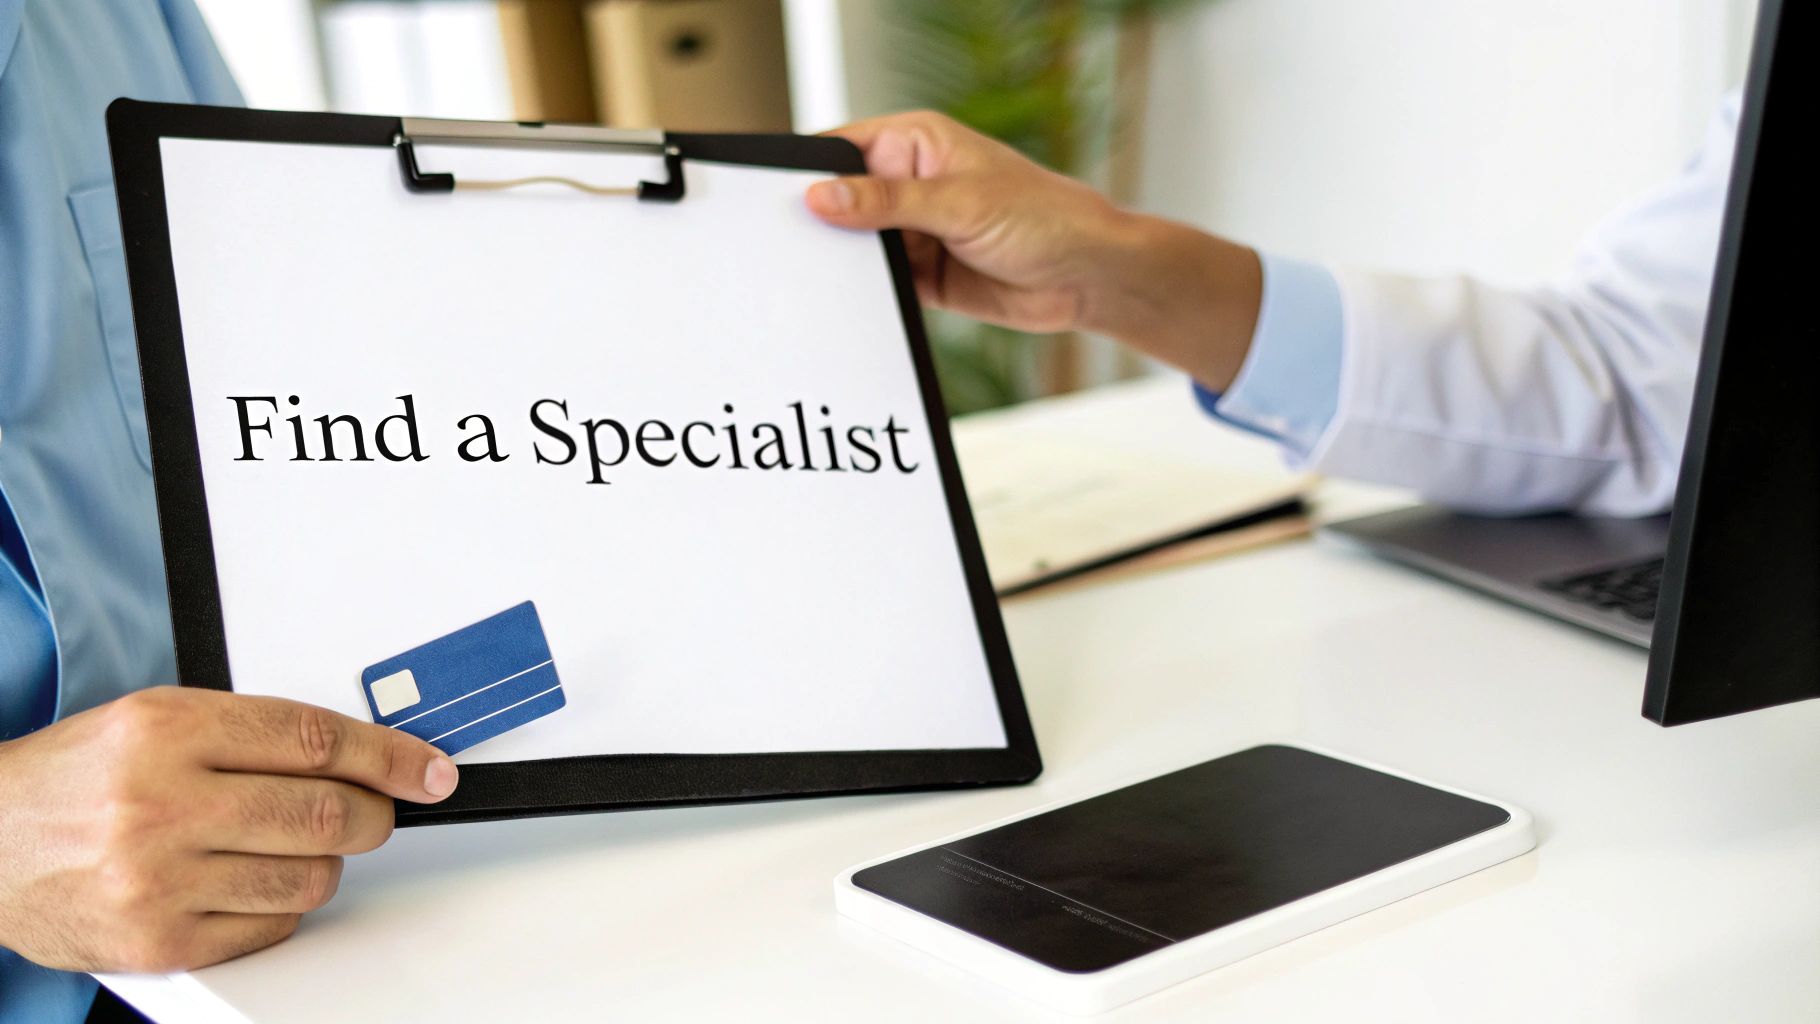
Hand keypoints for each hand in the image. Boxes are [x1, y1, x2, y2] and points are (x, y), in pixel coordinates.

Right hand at [0, 686, 458, 972]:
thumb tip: (365, 755)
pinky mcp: (158, 942)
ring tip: (291, 844)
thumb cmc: (80, 778)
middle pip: (327, 813)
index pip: (316, 740)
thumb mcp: (157, 720)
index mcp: (167, 731)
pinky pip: (273, 926)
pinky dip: (282, 905)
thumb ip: (256, 733)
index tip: (430, 770)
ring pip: (312, 877)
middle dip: (373, 813)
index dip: (390, 756)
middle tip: (373, 811)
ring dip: (326, 862)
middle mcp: (161, 804)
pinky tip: (248, 881)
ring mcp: (158, 879)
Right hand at [804, 111, 1263, 390]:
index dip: (801, 173)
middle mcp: (908, 183)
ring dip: (838, 267)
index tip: (766, 200)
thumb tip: (820, 197)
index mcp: (914, 142)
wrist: (1090, 278)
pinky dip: (862, 298)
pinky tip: (841, 308)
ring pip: (854, 249)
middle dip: (814, 225)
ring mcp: (914, 232)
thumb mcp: (960, 204)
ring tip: (804, 284)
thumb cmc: (1046, 218)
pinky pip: (877, 286)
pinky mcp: (922, 276)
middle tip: (777, 249)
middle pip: (839, 203)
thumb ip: (887, 203)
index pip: (839, 150)